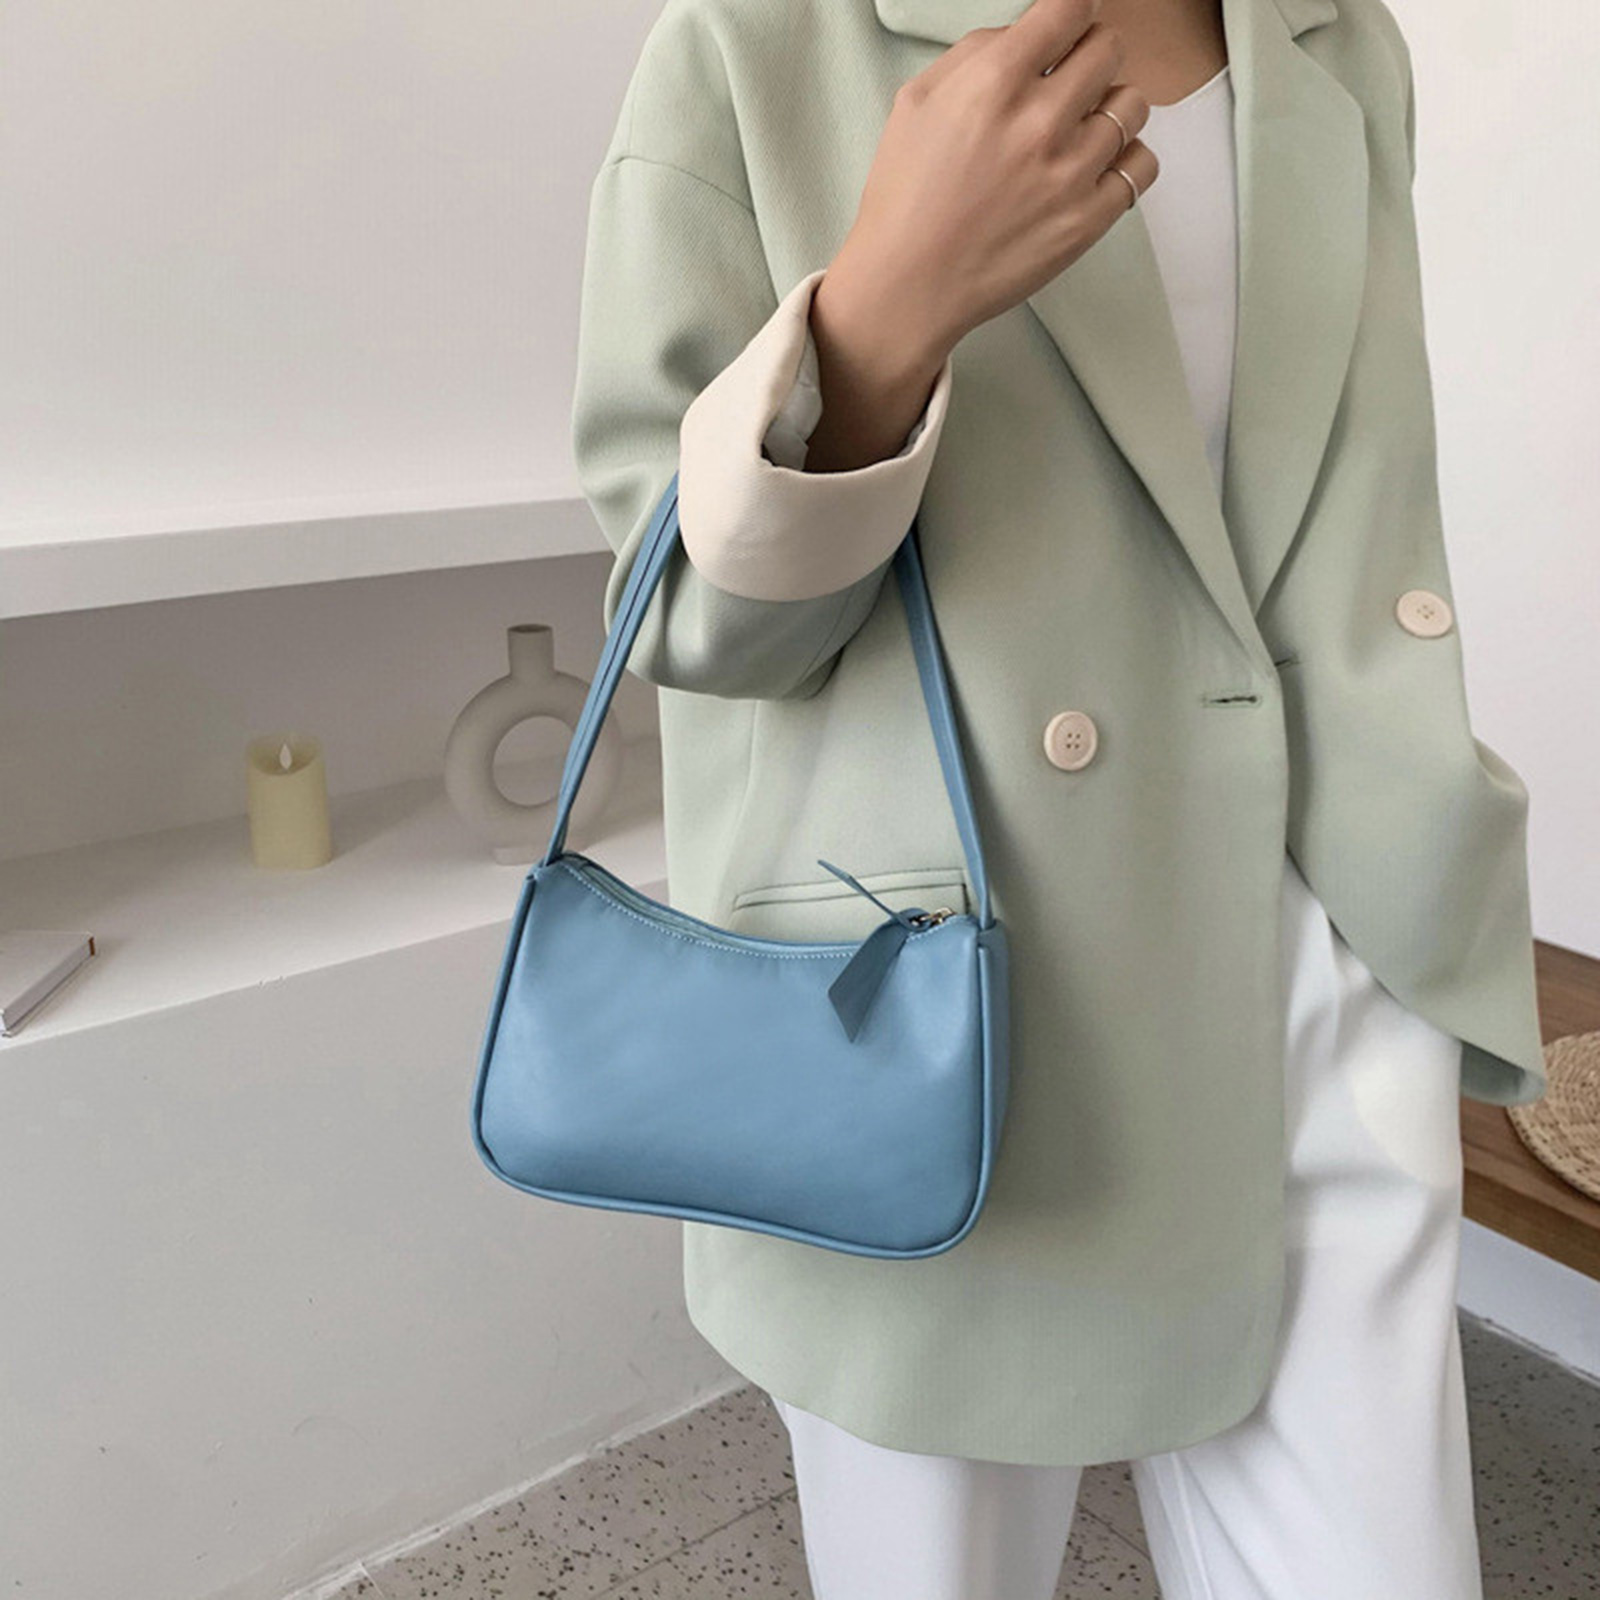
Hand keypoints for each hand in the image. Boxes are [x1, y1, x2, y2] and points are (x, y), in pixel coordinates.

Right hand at [821, 0, 1156, 363]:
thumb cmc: (905, 197)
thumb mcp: (917, 101)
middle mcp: (1040, 120)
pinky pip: (1142, 164)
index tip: (1068, 28)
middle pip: (1110, 48)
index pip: (1071, 8)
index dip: (1072, 14)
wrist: (908, 284)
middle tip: (1070, 83)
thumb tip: (1025, 34)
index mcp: (994, 81)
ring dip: (1109, 109)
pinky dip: (1125, 160)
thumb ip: (976, 53)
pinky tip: (1095, 168)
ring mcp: (1070, 172)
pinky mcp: (1088, 219)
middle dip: (1090, 56)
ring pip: (1133, 104)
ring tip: (1078, 133)